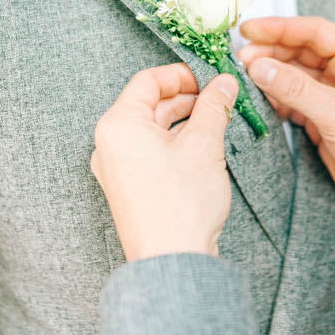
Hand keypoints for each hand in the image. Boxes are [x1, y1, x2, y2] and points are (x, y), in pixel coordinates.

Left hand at [91, 63, 238, 262]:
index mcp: (118, 125)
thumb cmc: (180, 203)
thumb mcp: (203, 144)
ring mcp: (117, 167)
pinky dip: (176, 141)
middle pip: (150, 104)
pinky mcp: (130, 185)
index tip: (210, 78)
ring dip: (185, 120)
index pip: (148, 81)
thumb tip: (224, 83)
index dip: (181, 74)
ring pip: (153, 128)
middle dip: (188, 98)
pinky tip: (203, 146)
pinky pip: (151, 150)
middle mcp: (110, 143)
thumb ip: (213, 106)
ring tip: (217, 121)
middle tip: (220, 98)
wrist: (172, 259)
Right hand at [239, 17, 334, 227]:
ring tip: (244, 76)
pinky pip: (295, 97)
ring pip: (296, 74)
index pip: (314, 31)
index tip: (248, 30)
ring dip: (271, 75)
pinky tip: (260, 98)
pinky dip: (277, 97)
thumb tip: (257, 66)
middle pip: (301, 50)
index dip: (279, 28)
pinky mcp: (325, 114)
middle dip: (271, 52)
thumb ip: (295, 88)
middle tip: (240, 58)